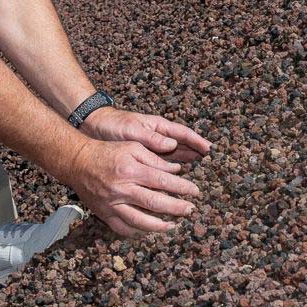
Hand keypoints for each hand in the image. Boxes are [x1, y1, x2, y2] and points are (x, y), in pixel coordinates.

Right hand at [65, 138, 201, 238]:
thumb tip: (176, 169)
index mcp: (131, 170)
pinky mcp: (104, 214)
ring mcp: (112, 204)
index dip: (181, 187)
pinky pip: (123, 228)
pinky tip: (148, 231)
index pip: (162, 181)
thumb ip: (154, 158)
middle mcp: (122, 189)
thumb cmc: (107, 152)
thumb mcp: (132, 147)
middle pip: (154, 202)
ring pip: (139, 221)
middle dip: (176, 208)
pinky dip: (137, 232)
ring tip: (173, 225)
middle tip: (190, 210)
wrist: (78, 162)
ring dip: (159, 226)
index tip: (194, 191)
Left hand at [81, 106, 210, 168]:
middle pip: (183, 146)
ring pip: (174, 156)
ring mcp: (152, 147)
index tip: (210, 149)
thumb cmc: (114, 125)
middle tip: (211, 164)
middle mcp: (159, 136)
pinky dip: (171, 171)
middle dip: (196, 154)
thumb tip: (172, 145)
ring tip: (198, 176)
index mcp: (158, 126)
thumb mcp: (132, 130)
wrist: (95, 127)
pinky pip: (162, 165)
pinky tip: (176, 180)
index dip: (197, 141)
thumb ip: (152, 138)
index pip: (183, 133)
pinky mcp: (144, 157)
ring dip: (186, 164)